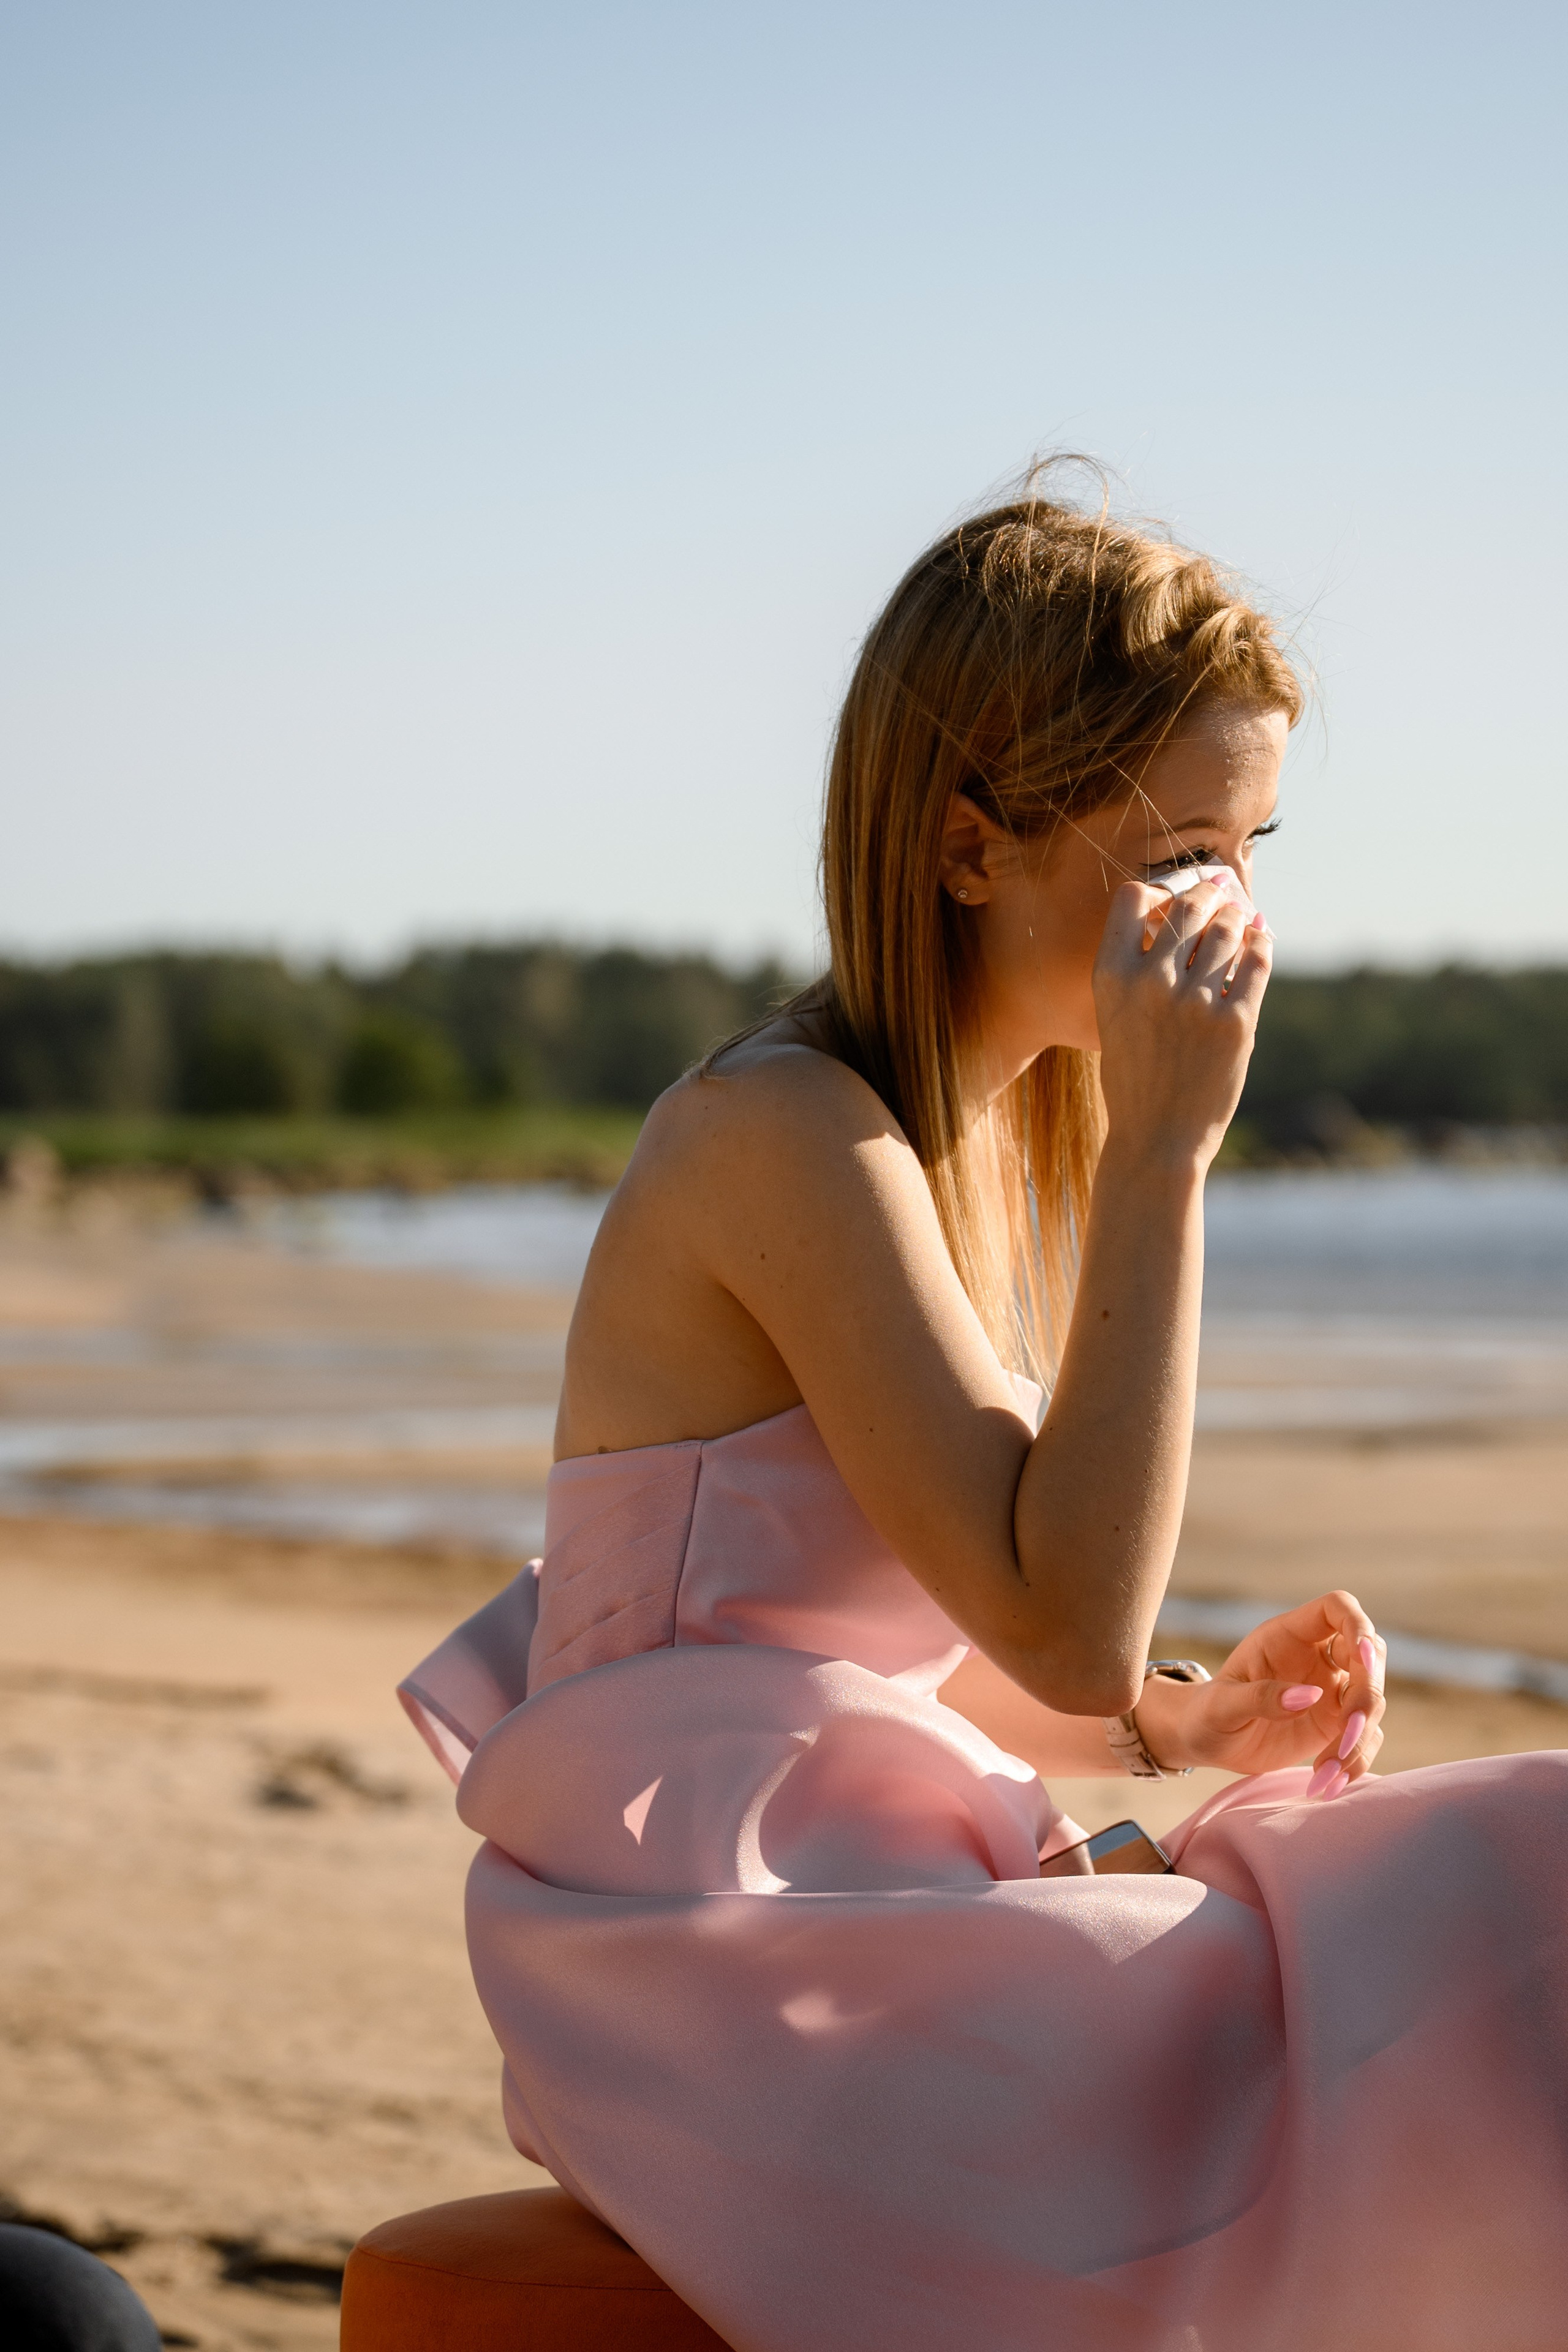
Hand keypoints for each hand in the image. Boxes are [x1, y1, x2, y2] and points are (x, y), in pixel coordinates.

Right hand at [1092, 878, 1272, 1170]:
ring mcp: (1195, 1003)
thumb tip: (1194, 910)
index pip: (1132, 897)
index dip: (1157, 890)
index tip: (1174, 898)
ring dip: (1238, 917)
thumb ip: (1141, 966)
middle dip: (1209, 893)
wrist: (1156, 1138)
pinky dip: (1260, 944)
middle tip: (1221, 893)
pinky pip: (1256, 961)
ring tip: (1242, 918)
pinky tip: (1259, 941)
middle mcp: (1150, 982)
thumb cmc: (1136, 1076)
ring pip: (1228, 929)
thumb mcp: (1115, 1015)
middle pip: (1188, 906)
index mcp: (1111, 977)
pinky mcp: (1235, 1022)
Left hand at [1132, 1591, 1386, 1795]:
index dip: (1358, 1626)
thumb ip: (1260, 1697)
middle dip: (1367, 1694)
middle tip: (1347, 1733)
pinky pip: (1365, 1736)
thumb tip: (1311, 1695)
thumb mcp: (1222, 1705)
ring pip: (1372, 1700)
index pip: (1337, 1608)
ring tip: (1327, 1773)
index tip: (1363, 1658)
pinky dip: (1357, 1760)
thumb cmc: (1207, 1713)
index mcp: (1288, 1637)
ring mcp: (1331, 1691)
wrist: (1207, 1741)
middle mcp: (1317, 1658)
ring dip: (1359, 1738)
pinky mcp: (1336, 1724)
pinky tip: (1330, 1782)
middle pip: (1369, 1656)